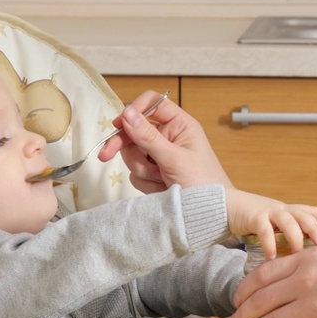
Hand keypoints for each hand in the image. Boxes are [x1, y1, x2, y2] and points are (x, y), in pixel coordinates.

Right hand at [100, 91, 231, 192]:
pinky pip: (136, 172)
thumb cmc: (203, 182)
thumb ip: (148, 137)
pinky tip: (161, 188)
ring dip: (142, 169)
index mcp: (179, 124)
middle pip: (135, 130)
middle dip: (125, 146)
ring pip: (133, 153)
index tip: (119, 123)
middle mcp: (168, 136)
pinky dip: (146, 182)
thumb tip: (127, 113)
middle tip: (105, 155)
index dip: (134, 110)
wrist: (211, 214)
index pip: (152, 103)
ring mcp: (160, 155)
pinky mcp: (155, 173)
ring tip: (162, 179)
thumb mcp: (174, 158)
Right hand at [225, 189, 316, 258]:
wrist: (230, 206)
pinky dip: (269, 244)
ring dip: (295, 237)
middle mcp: (283, 209)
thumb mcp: (276, 225)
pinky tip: (272, 258)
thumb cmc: (256, 220)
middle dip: (315, 228)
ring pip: (288, 221)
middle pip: (304, 215)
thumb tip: (306, 258)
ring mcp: (269, 212)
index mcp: (291, 211)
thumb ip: (289, 236)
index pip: (312, 211)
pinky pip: (264, 230)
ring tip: (298, 253)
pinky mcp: (254, 218)